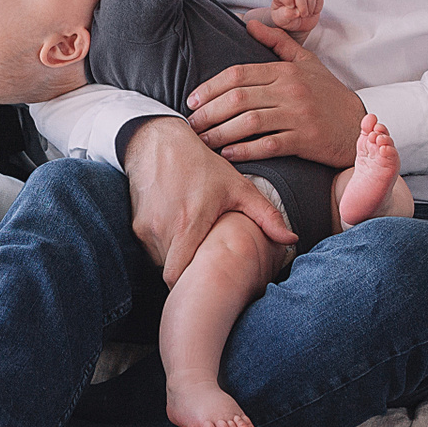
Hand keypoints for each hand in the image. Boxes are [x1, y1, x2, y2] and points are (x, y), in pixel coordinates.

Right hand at [123, 117, 293, 285]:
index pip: (179, 276)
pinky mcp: (135, 224)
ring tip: (197, 245)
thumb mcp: (238, 186)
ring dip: (178, 259)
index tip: (208, 284)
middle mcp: (162, 229)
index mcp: (189, 224)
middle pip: (173, 272)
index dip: (192, 286)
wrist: (157, 140)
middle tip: (208, 269)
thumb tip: (292, 239)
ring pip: (162, 261)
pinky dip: (167, 247)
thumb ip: (266, 215)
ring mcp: (145, 228)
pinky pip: (152, 248)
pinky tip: (181, 232)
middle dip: (189, 274)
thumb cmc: (201, 164)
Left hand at [186, 20, 365, 167]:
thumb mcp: (306, 61)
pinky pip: (269, 145)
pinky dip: (245, 150)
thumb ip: (276, 42)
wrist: (359, 123)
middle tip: (191, 123)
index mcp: (285, 70)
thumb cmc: (327, 93)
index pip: (238, 74)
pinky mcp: (305, 139)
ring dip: (220, 132)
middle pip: (238, 99)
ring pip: (249, 122)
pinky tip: (228, 154)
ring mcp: (298, 115)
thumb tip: (248, 23)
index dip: (211, 87)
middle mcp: (290, 90)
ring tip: (203, 140)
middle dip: (209, 112)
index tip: (193, 100)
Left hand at [247, 0, 321, 34]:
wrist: (296, 23)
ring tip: (306, 15)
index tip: (290, 8)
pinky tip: (312, 13)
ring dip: (310, 7)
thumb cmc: (286, 19)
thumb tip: (296, 12)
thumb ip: (286, 15)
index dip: (287, 0)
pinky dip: (317, 8)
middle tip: (302, 15)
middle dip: (302, 6)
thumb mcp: (282, 20)